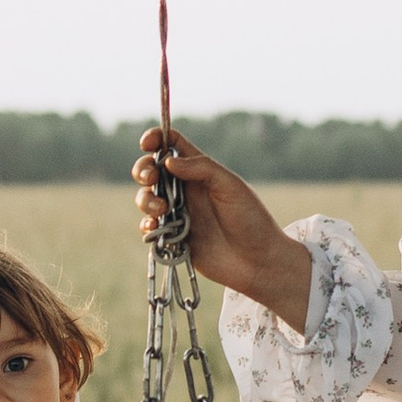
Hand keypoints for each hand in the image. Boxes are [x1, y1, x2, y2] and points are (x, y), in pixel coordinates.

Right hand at [132, 129, 313, 328]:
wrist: (258, 262)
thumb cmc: (251, 220)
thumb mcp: (230, 186)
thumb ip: (201, 168)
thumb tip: (168, 161)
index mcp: (200, 172)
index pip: (173, 146)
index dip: (156, 138)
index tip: (146, 143)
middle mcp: (186, 190)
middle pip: (152, 170)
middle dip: (143, 170)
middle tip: (150, 179)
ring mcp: (178, 214)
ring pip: (147, 198)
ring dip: (145, 199)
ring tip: (161, 209)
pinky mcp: (173, 238)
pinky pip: (150, 227)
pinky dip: (147, 225)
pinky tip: (155, 228)